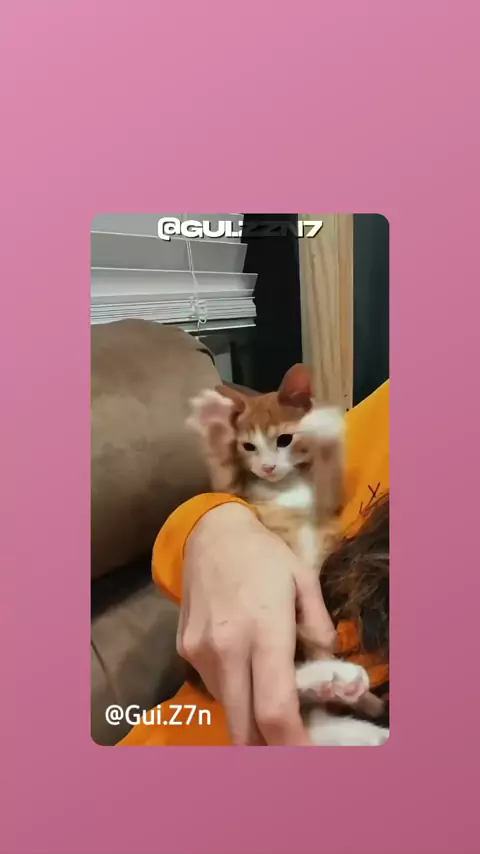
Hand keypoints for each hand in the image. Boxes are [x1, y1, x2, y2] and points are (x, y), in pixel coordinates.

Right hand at [177, 503, 335, 744]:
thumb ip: (318, 630)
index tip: (308, 757)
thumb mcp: (304, 582)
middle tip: (291, 741)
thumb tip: (325, 669)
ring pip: (228, 709)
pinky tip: (245, 666)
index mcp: (263, 630)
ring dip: (250, 715)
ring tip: (269, 692)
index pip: (275, 709)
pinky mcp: (183, 650)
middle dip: (269, 746)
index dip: (292, 744)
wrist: (211, 533)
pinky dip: (234, 691)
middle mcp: (226, 649)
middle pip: (244, 727)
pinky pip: (214, 688)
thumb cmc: (265, 556)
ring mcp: (199, 652)